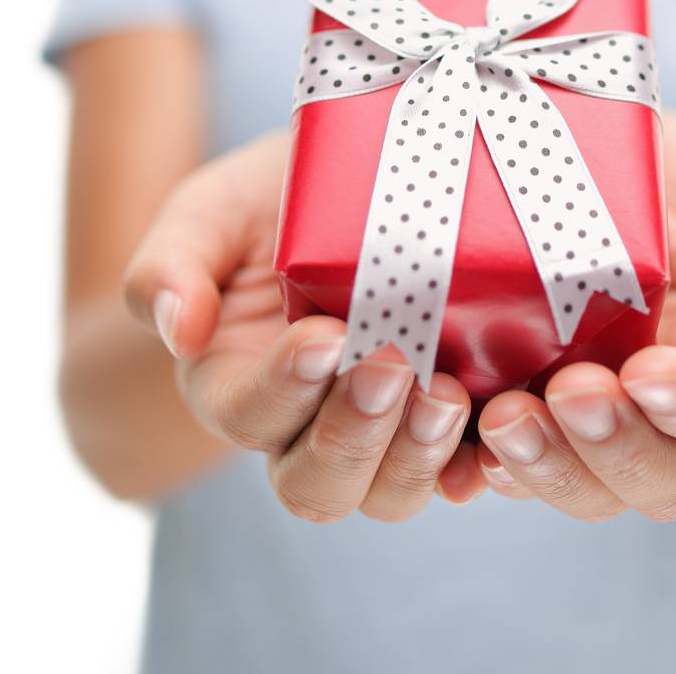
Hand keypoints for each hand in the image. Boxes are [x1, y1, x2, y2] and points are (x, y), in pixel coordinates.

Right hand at [122, 130, 485, 520]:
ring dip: (418, 455)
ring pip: (391, 491)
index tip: (323, 335)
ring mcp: (383, 429)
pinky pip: (464, 468)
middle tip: (392, 364)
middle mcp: (306, 428)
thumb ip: (172, 261)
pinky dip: (481, 464)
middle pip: (319, 484)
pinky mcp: (449, 417)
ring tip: (447, 393)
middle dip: (355, 435)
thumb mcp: (210, 211)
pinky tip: (503, 430)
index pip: (249, 416)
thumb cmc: (271, 200)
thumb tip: (174, 328)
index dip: (283, 390)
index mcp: (236, 386)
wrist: (351, 184)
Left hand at [474, 110, 675, 518]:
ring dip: (542, 468)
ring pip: (577, 485)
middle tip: (567, 395)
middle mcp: (657, 413)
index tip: (650, 374)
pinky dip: (471, 467)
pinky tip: (445, 444)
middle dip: (611, 451)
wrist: (581, 144)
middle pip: (654, 479)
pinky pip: (494, 465)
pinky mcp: (510, 401)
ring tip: (502, 419)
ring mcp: (581, 415)